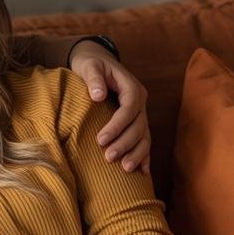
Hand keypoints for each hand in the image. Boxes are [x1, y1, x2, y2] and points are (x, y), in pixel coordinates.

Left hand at [68, 42, 150, 173]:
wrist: (96, 61)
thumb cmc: (90, 63)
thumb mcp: (89, 65)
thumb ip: (93, 79)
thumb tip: (98, 96)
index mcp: (131, 87)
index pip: (130, 107)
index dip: (118, 125)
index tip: (100, 139)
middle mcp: (140, 101)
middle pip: (139, 125)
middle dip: (125, 143)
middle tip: (108, 157)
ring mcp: (140, 113)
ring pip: (144, 136)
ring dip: (137, 153)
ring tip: (126, 169)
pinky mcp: (135, 122)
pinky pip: (143, 140)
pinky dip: (144, 156)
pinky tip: (143, 173)